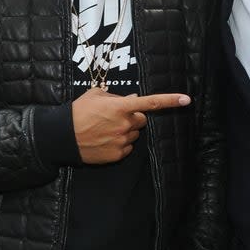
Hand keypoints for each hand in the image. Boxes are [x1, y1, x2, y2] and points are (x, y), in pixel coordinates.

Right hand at [72, 90, 189, 164]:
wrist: (62, 136)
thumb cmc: (78, 112)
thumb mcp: (95, 95)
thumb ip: (116, 97)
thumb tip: (133, 99)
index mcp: (121, 107)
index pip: (151, 103)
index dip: (170, 100)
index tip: (187, 99)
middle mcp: (125, 124)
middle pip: (142, 120)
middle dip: (133, 118)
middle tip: (115, 117)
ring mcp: (122, 141)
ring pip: (134, 134)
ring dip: (125, 131)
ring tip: (104, 129)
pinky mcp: (118, 154)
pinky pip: (127, 148)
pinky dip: (120, 144)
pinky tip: (104, 140)